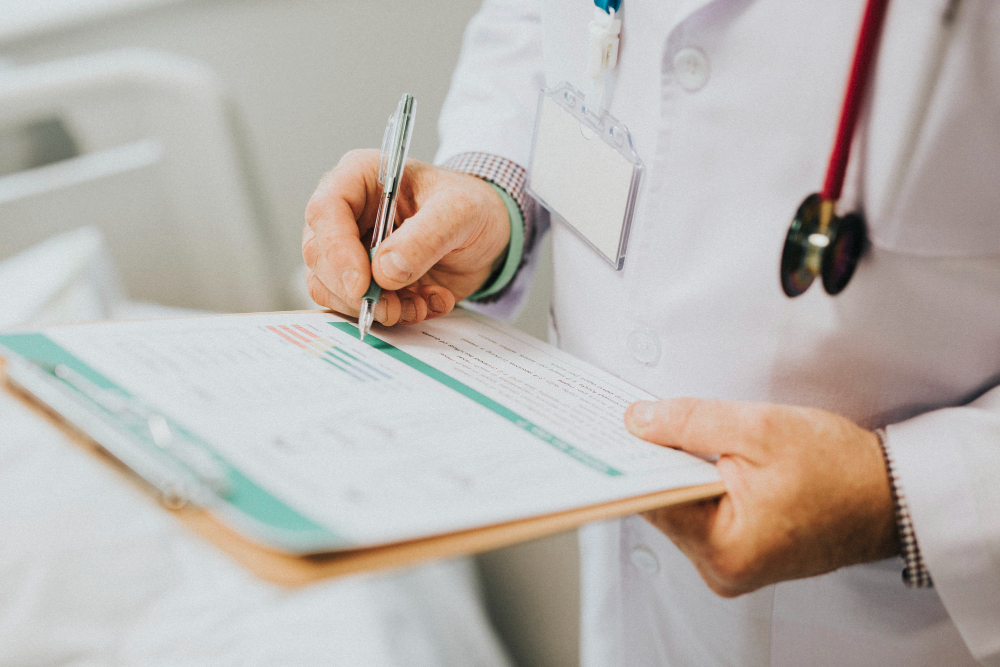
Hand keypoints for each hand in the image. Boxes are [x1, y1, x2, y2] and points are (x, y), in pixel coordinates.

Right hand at [303, 150, 510, 324]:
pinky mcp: (365, 281)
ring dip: (376, 307)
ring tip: (419, 303)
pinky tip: (425, 303)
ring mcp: (351, 250)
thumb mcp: (460, 212)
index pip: (325, 211)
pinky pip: (358, 307)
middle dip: (355, 291)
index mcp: (360, 178)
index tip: (362, 285)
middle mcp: (347, 214)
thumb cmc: (472, 207)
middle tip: (393, 307)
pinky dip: (393, 315)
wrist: (488, 234)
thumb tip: (384, 271)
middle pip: (319, 256)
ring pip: (331, 289)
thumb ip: (425, 237)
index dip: (336, 251)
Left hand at [624, 398, 899, 596]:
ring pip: (680, 506)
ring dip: (678, 470)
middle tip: (639, 420)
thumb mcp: (761, 429)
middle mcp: (722, 568)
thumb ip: (691, 422)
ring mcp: (731, 564)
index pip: (651, 500)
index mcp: (724, 549)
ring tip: (673, 433)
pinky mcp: (740, 552)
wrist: (893, 495)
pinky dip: (697, 482)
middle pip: (663, 505)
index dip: (632, 459)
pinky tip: (700, 455)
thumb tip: (638, 421)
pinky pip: (701, 512)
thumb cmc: (842, 470)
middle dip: (656, 461)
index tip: (613, 429)